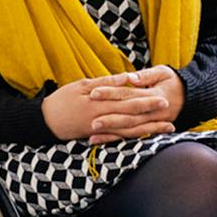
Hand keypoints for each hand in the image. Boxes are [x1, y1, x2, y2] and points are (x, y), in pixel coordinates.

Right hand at [40, 70, 179, 144]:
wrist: (44, 121)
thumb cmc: (62, 99)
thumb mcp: (82, 85)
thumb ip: (106, 82)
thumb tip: (127, 77)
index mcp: (100, 102)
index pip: (128, 101)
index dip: (147, 101)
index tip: (163, 99)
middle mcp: (103, 117)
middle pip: (133, 117)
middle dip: (153, 116)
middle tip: (171, 115)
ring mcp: (101, 130)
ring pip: (130, 130)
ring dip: (149, 129)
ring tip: (166, 128)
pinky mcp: (98, 137)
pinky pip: (120, 138)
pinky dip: (134, 138)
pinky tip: (147, 136)